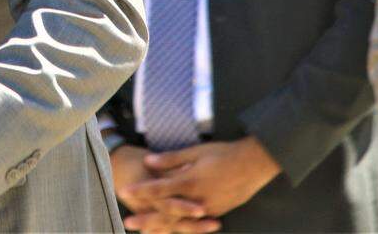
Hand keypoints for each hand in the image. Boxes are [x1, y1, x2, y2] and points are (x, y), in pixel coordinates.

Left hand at [125, 138, 279, 218]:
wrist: (253, 165)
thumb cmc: (224, 154)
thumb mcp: (196, 151)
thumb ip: (171, 159)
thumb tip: (148, 161)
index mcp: (190, 181)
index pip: (159, 188)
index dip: (140, 191)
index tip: (124, 192)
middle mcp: (197, 200)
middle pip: (166, 212)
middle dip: (146, 219)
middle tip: (127, 222)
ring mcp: (207, 209)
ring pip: (180, 223)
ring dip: (160, 228)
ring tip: (144, 232)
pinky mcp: (216, 213)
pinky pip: (194, 225)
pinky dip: (180, 229)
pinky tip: (170, 232)